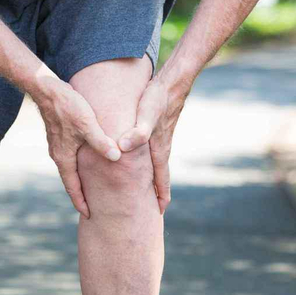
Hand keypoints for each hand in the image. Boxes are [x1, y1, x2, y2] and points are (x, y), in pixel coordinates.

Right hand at [34, 77, 121, 218]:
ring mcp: (57, 145)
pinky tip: (86, 162)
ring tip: (91, 188)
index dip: (81, 202)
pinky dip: (77, 166)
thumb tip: (116, 158)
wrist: (46, 89)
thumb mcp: (87, 124)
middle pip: (70, 181)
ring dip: (78, 180)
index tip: (88, 215)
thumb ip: (101, 142)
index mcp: (64, 157)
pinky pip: (69, 157)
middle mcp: (58, 154)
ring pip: (69, 168)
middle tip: (91, 207)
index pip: (72, 187)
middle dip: (80, 194)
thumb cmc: (67, 106)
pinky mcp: (58, 135)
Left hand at [117, 76, 189, 214]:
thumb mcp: (146, 115)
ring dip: (155, 180)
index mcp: (159, 149)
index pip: (161, 178)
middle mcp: (162, 148)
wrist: (172, 83)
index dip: (160, 195)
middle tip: (155, 209)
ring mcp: (160, 139)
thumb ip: (137, 132)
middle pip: (160, 176)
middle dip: (158, 193)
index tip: (160, 211)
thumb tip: (123, 147)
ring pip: (157, 165)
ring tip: (151, 192)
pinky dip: (150, 165)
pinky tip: (143, 163)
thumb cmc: (158, 100)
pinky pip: (152, 154)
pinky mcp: (157, 131)